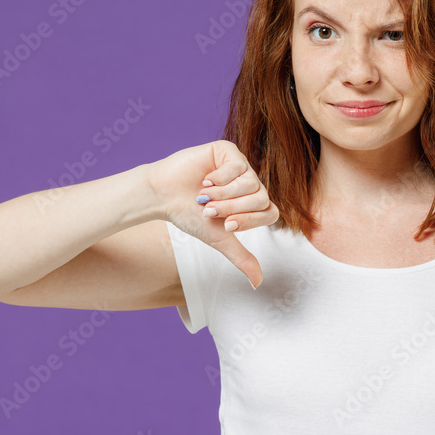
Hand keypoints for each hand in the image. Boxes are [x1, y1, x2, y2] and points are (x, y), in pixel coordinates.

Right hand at [149, 140, 279, 288]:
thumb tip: (258, 284)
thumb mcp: (219, 239)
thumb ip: (241, 257)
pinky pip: (237, 165)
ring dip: (223, 195)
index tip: (226, 225)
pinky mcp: (228, 151)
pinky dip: (219, 178)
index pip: (270, 213)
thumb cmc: (190, 215)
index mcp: (253, 203)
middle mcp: (251, 183)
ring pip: (250, 182)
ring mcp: (241, 165)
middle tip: (209, 210)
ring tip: (203, 196)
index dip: (249, 220)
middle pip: (261, 198)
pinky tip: (204, 181)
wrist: (163, 196)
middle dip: (232, 208)